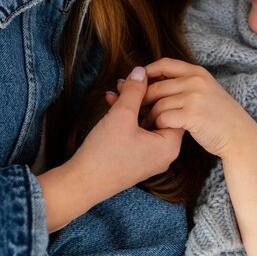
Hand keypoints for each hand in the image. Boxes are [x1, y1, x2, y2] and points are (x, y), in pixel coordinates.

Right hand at [39, 67, 183, 231]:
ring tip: (116, 90)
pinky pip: (138, 132)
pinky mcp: (137, 159)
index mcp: (169, 145)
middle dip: (141, 96)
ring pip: (146, 122)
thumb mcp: (121, 115)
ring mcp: (151, 158)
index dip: (159, 90)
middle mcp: (165, 154)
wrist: (82, 184)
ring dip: (131, 105)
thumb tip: (142, 71)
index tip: (144, 78)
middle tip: (127, 81)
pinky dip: (127, 118)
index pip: (174, 109)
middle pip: (160, 114)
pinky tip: (112, 103)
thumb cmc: (104, 153)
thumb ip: (134, 91)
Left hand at [141, 58, 256, 157]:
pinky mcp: (192, 115)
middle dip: (141, 99)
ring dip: (148, 116)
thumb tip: (151, 79)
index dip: (147, 73)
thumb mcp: (206, 90)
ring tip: (146, 124)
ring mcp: (194, 97)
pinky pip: (163, 118)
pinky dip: (157, 125)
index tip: (137, 84)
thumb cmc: (219, 115)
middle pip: (156, 86)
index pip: (164, 64)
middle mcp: (195, 81)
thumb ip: (185, 83)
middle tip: (135, 110)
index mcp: (197, 72)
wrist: (240, 135)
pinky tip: (157, 131)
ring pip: (157, 103)